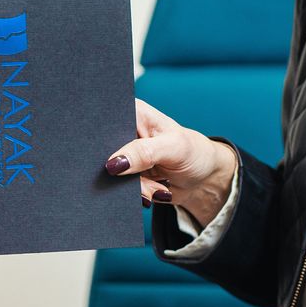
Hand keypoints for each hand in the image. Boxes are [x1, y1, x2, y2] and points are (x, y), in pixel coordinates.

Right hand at [104, 99, 236, 225]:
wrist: (202, 179)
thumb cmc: (192, 152)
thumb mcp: (173, 148)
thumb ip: (144, 152)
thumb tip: (113, 163)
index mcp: (131, 112)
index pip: (105, 120)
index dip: (105, 139)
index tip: (122, 158)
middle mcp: (123, 132)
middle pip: (103, 152)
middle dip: (122, 172)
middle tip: (146, 177)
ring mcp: (122, 155)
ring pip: (110, 175)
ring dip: (135, 187)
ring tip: (158, 185)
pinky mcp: (124, 176)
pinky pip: (118, 189)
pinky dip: (136, 194)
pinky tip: (154, 190)